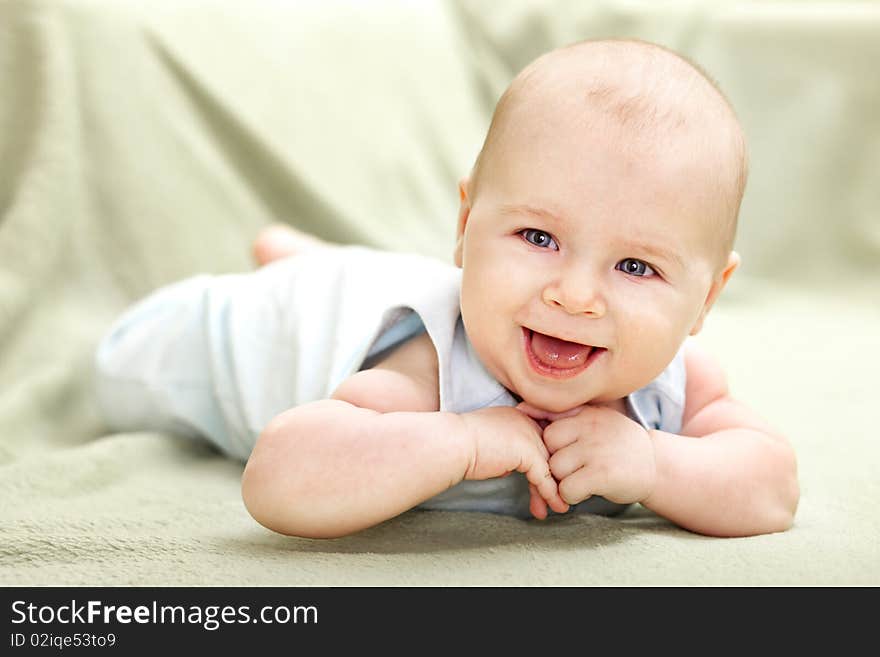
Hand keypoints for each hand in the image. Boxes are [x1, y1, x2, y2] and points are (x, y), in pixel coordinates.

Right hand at [460, 406, 569, 519]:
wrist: (452, 443)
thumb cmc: (461, 444)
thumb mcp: (490, 442)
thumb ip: (506, 451)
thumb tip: (511, 467)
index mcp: (518, 414)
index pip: (543, 436)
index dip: (548, 456)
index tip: (551, 476)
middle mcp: (527, 420)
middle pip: (549, 451)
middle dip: (554, 475)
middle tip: (557, 495)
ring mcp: (529, 434)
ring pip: (549, 465)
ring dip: (554, 489)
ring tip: (559, 507)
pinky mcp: (528, 452)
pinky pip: (544, 477)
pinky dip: (550, 494)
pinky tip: (555, 506)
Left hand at [517, 402, 656, 505]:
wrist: (657, 466)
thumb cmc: (617, 443)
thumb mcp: (594, 419)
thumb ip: (563, 414)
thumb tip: (520, 407)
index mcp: (586, 412)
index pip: (546, 420)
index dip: (546, 440)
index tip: (555, 449)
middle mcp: (590, 427)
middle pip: (547, 445)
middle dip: (553, 460)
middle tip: (572, 467)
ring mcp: (596, 450)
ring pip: (554, 469)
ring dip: (562, 480)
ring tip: (582, 478)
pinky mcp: (602, 475)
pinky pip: (566, 489)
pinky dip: (571, 496)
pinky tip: (586, 491)